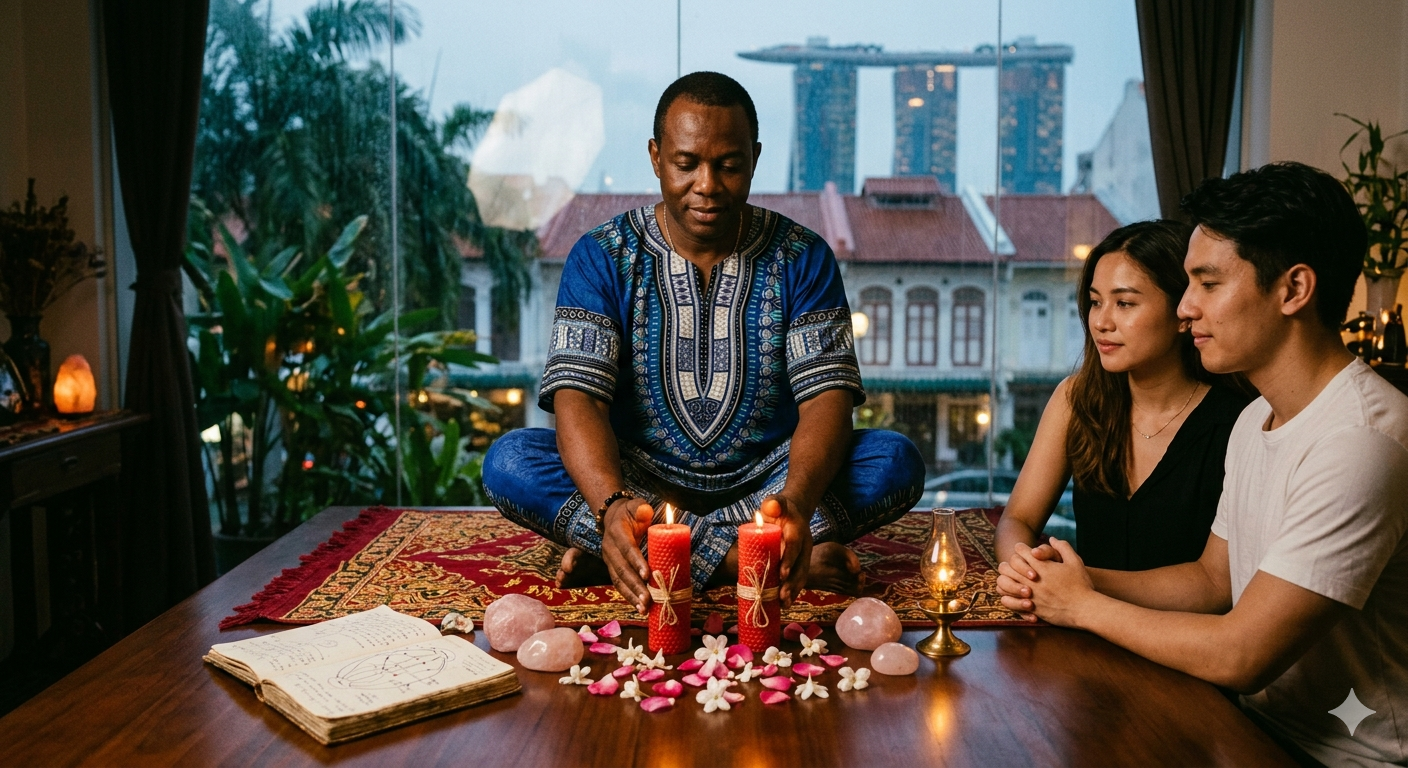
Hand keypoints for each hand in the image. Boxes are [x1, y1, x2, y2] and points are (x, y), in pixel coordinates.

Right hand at [601, 498, 652, 613]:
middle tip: (648, 600)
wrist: (612, 517)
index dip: (636, 561)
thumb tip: (646, 512)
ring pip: (618, 580)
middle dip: (635, 586)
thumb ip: (640, 508)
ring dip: (631, 596)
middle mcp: (609, 548)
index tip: (647, 575)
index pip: (627, 548)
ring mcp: (609, 560)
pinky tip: (639, 608)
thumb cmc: (630, 512)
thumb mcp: (635, 505)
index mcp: (617, 531)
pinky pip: (619, 584)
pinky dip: (628, 597)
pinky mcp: (612, 568)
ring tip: (644, 609)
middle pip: (622, 569)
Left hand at [761, 495, 812, 607]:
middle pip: (801, 565)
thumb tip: (771, 506)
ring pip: (801, 575)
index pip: (794, 546)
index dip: (789, 559)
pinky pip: (798, 578)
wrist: (793, 511)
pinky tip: (784, 604)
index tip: (781, 573)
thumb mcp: (776, 502)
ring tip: (784, 604)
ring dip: (793, 590)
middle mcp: (804, 545)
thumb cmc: (780, 508)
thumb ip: (773, 503)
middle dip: (792, 582)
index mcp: (798, 530)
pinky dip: (792, 591)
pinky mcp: (800, 563)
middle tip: (782, 596)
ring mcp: (804, 555)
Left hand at [999, 539, 1095, 626]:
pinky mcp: (1030, 608)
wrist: (1085, 610)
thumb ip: (1062, 547)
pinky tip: (1013, 594)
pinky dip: (1007, 596)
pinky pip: (1008, 601)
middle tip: (1016, 564)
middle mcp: (1032, 580)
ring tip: (1013, 578)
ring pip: (1004, 583)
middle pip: (1007, 565)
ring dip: (1007, 579)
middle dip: (1010, 563)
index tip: (1024, 551)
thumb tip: (1052, 539)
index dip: (1021, 548)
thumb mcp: (1075, 562)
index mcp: (1041, 566)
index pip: (1020, 550)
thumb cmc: (1082, 585)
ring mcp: (1029, 595)